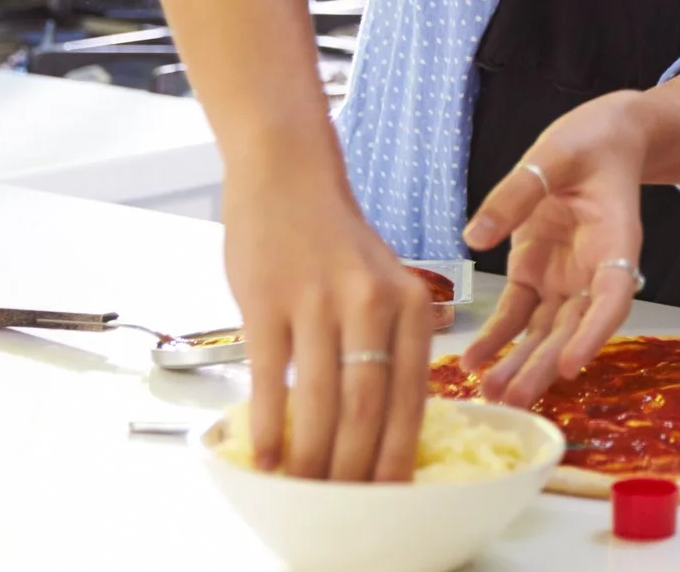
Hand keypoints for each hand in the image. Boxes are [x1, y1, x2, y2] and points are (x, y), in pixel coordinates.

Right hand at [222, 170, 433, 481]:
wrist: (288, 175)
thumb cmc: (336, 239)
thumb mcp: (384, 284)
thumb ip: (389, 342)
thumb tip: (382, 424)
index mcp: (412, 305)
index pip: (412, 398)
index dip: (396, 455)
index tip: (387, 494)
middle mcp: (373, 305)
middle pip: (368, 410)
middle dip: (354, 469)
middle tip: (341, 503)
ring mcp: (319, 303)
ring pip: (321, 402)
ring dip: (311, 457)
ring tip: (302, 489)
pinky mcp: (268, 303)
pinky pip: (270, 379)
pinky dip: (270, 426)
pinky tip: (268, 456)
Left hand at [459, 90, 649, 405]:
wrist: (603, 140)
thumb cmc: (593, 142)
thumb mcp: (556, 153)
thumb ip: (517, 191)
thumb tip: (475, 237)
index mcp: (617, 240)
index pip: (611, 297)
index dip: (594, 334)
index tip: (571, 365)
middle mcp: (593, 269)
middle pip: (573, 326)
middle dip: (544, 365)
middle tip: (516, 399)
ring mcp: (564, 276)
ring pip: (544, 331)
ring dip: (520, 363)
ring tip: (490, 395)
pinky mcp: (536, 274)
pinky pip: (516, 314)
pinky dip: (497, 338)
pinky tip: (474, 362)